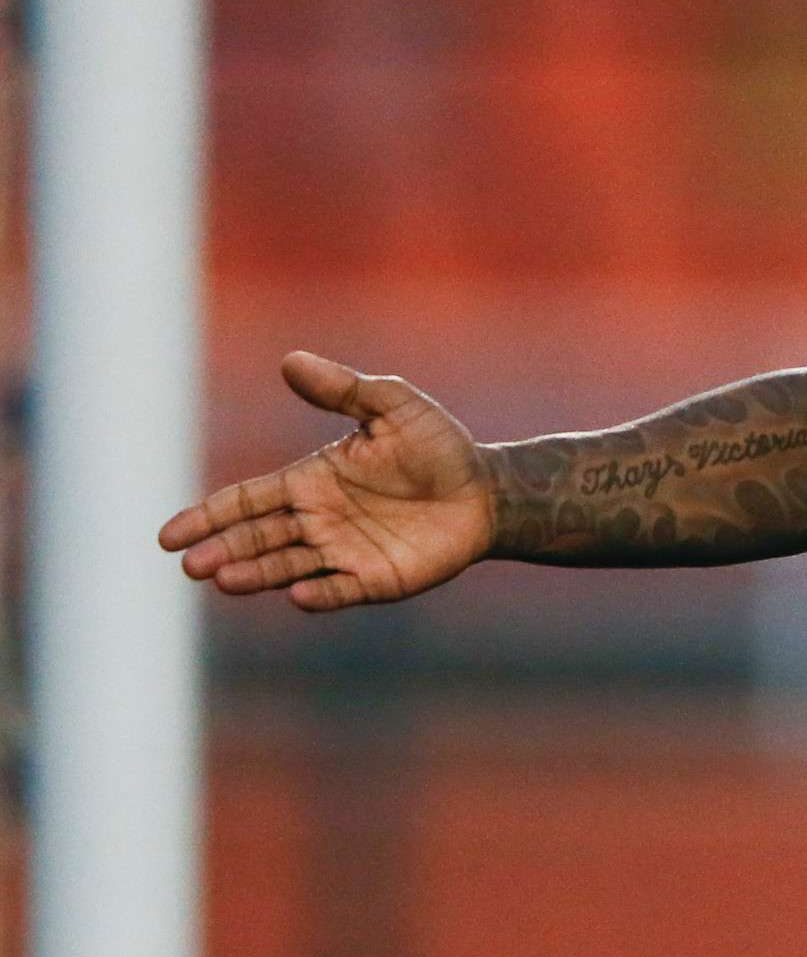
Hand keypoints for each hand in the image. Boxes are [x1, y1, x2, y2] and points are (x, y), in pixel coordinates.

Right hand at [158, 352, 496, 611]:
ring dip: (256, 575)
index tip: (169, 536)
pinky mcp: (374, 580)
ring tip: (225, 579)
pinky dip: (319, 595)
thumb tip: (290, 361)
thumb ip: (344, 389)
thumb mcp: (393, 407)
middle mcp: (317, 521)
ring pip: (285, 568)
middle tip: (192, 565)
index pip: (246, 500)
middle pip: (256, 538)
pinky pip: (338, 590)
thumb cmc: (437, 446)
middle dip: (222, 550)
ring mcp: (342, 553)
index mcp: (310, 482)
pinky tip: (299, 595)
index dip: (207, 516)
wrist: (487, 490)